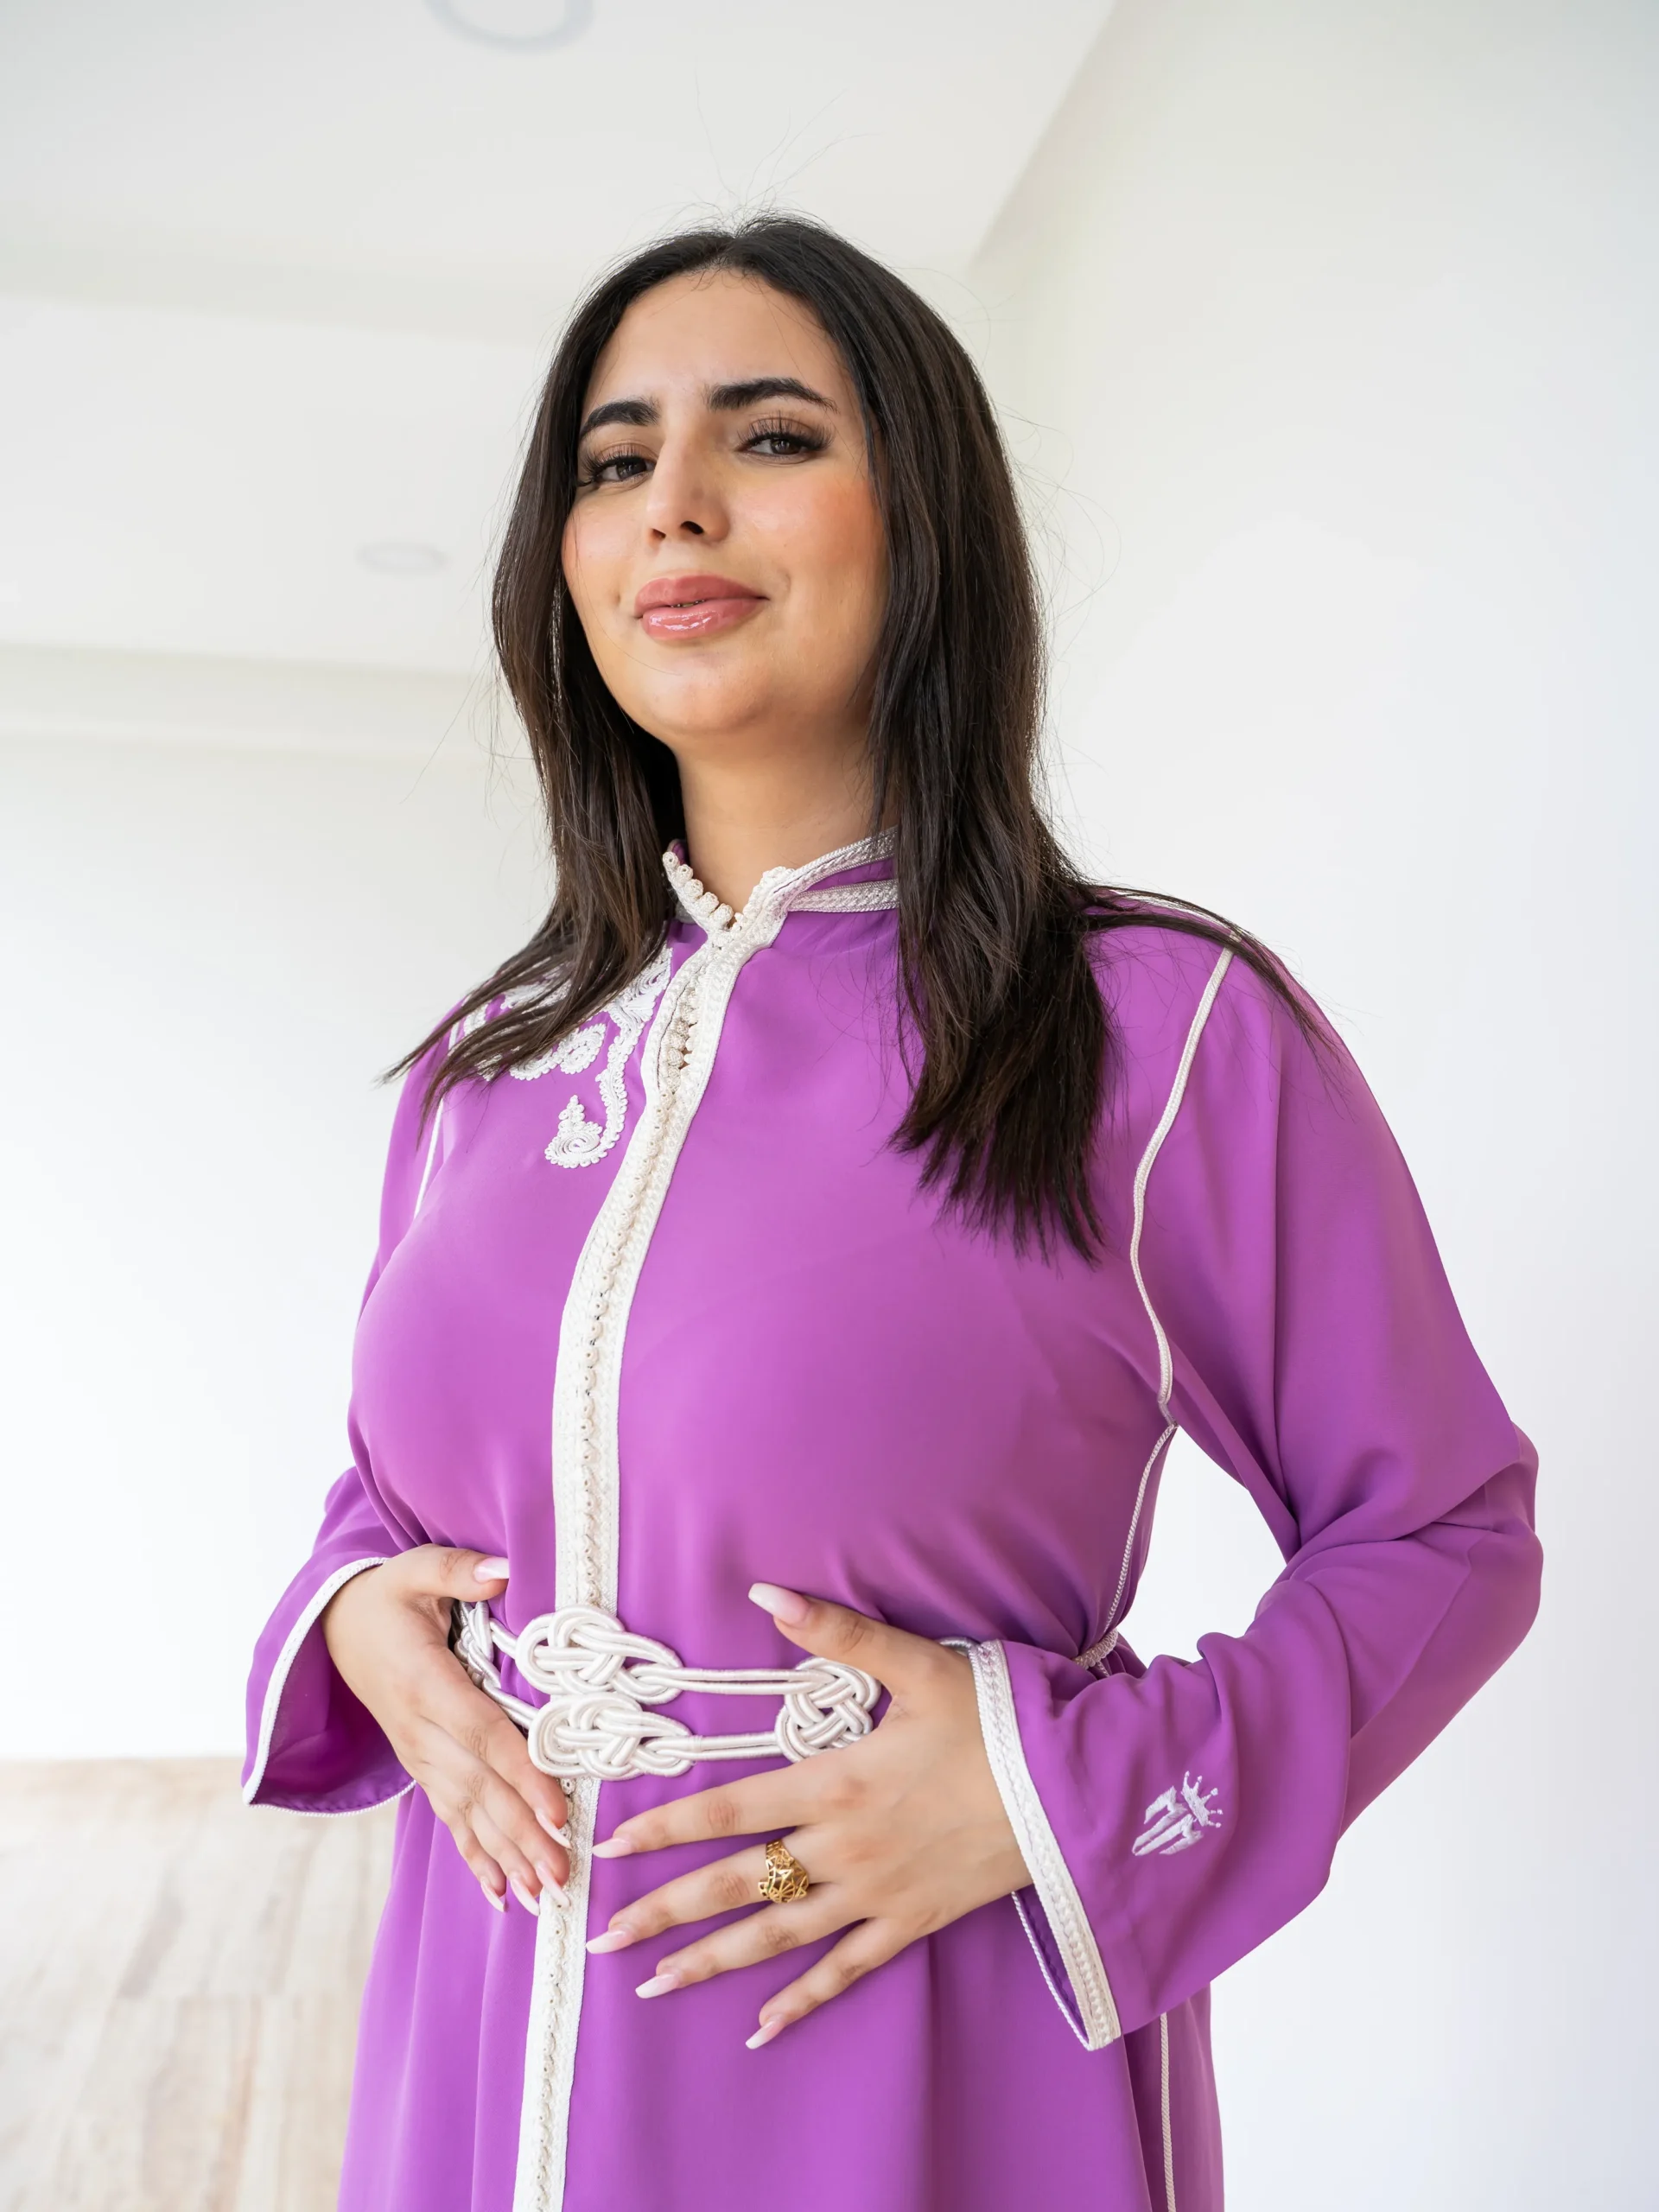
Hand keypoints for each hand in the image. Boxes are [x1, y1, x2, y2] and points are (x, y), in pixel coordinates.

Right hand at [321, 1546, 569, 1914]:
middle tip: (562, 1873)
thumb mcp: (416, 1569)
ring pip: (466, 1813)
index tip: (557, 1809)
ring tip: (543, 1896)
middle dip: (522, 1834)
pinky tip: (502, 1895)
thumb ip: (458, 1571)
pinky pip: (449, 1817)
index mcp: (426, 1683)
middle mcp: (420, 1730)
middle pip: (479, 1788)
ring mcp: (418, 1754)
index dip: (521, 1773)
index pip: (482, 1734)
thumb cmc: (385, 1596)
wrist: (332, 1627)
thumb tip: (502, 1572)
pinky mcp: (419, 1766)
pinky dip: (476, 1857)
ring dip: (506, 1856)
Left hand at [582, 1584, 1028, 2046]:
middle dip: (664, 1911)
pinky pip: (846, 1971)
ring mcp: (877, 1895)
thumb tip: (764, 1590)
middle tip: (602, 1937)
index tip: (612, 1847)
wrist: (1074, 1793)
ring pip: (777, 1938)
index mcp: (835, 1782)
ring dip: (710, 1962)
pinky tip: (760, 2030)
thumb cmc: (995, 1721)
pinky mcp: (914, 1923)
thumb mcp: (917, 1664)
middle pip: (737, 1884)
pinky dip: (801, 2002)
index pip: (729, 1809)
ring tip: (651, 1984)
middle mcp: (843, 1849)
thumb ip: (836, 1633)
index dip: (667, 1826)